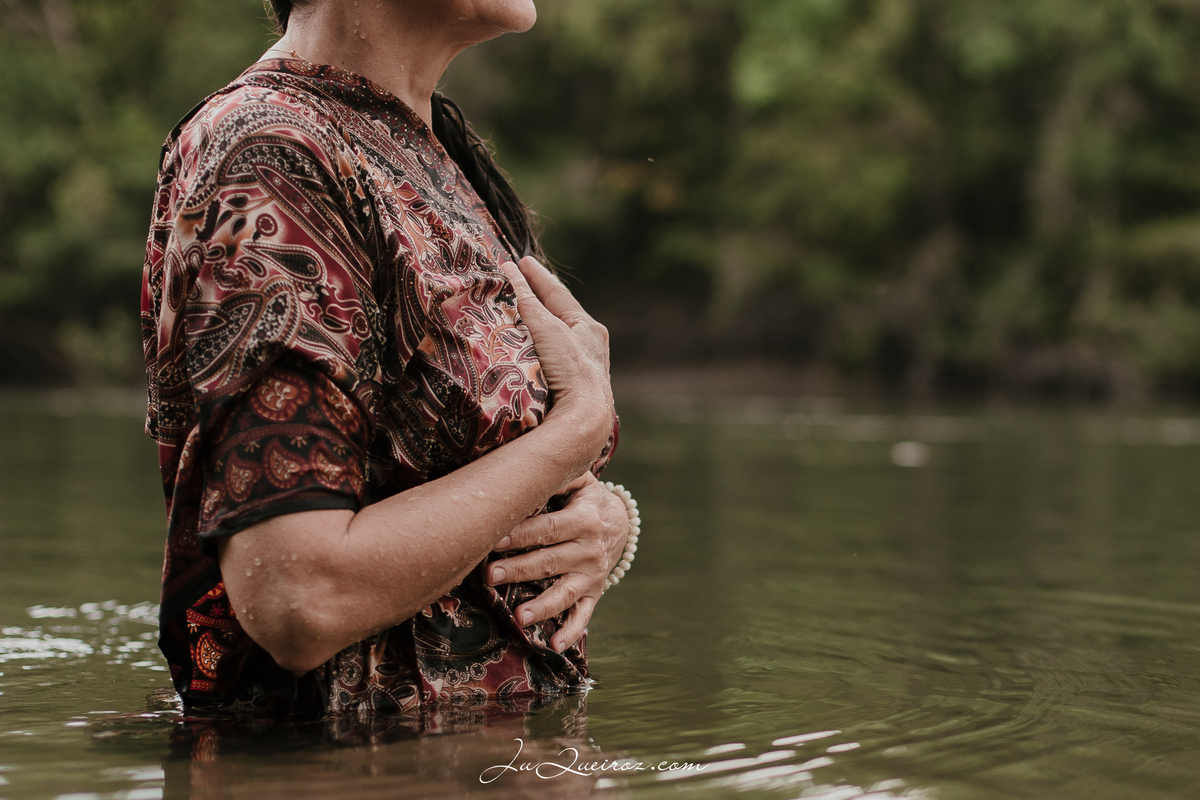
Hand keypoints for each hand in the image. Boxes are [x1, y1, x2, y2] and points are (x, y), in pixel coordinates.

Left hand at [487, 471, 628, 651]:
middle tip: (490, 576)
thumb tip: (533, 464)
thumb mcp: (581, 482)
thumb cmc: (587, 499)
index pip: (547, 528)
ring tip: (518, 617)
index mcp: (583, 519)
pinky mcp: (594, 593)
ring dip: (541, 606)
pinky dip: (570, 632)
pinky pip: (583, 615)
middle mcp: (589, 550)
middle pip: (549, 561)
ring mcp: (592, 575)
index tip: (495, 539)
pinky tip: (554, 645)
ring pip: (564, 593)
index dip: (521, 534)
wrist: (621, 524)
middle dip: (518, 569)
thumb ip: (562, 473)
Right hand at [500, 257, 612, 458]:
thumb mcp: (546, 328)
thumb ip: (527, 300)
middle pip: (559, 316)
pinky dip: (538, 351)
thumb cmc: (570, 370)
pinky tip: (528, 356)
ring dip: (538, 328)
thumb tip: (510, 269)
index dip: (538, 277)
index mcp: (588, 327)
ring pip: (556, 341)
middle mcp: (590, 347)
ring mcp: (582, 370)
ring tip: (519, 316)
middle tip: (521, 283)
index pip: (558, 294)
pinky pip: (552, 362)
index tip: (523, 262)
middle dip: (540, 300)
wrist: (584, 421)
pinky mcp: (572, 391)